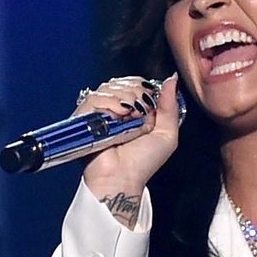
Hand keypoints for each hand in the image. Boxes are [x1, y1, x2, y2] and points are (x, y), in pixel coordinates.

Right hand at [79, 74, 182, 199]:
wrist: (123, 176)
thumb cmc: (143, 162)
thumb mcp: (167, 134)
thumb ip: (170, 106)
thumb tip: (172, 80)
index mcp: (134, 111)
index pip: (136, 83)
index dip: (144, 88)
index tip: (150, 106)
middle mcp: (116, 108)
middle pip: (123, 82)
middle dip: (136, 93)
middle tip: (139, 114)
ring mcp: (99, 112)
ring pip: (109, 87)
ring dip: (124, 100)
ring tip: (128, 119)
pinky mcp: (84, 116)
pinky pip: (95, 97)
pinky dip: (109, 104)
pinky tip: (116, 117)